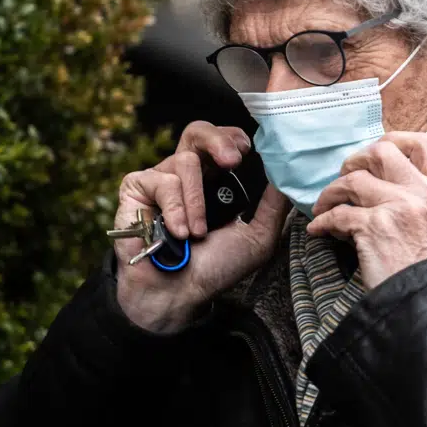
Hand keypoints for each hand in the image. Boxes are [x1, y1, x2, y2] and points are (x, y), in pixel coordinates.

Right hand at [114, 122, 290, 332]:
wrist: (178, 293)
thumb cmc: (215, 269)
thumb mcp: (257, 237)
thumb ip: (273, 206)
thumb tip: (290, 175)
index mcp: (214, 182)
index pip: (221, 142)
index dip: (231, 137)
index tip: (247, 150)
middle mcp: (187, 177)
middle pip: (197, 132)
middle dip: (217, 140)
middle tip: (232, 160)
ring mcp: (161, 181)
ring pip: (185, 161)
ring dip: (197, 202)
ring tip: (197, 232)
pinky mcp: (137, 189)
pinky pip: (162, 181)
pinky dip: (175, 208)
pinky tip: (176, 232)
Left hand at [307, 132, 426, 289]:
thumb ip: (425, 199)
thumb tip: (384, 181)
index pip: (425, 144)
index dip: (397, 139)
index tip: (378, 152)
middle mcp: (423, 194)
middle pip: (382, 152)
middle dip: (356, 160)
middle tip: (346, 176)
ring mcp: (399, 207)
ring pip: (354, 180)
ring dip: (332, 192)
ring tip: (324, 206)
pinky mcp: (374, 227)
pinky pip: (338, 214)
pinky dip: (323, 222)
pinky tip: (319, 229)